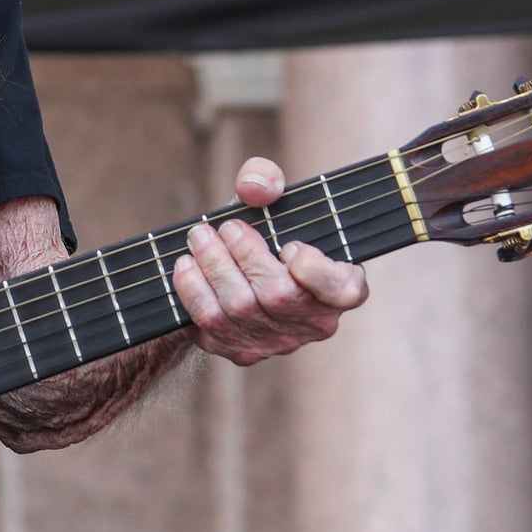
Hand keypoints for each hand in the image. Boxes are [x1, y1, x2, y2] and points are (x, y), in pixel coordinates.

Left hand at [174, 157, 368, 365]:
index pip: (344, 290)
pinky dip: (193, 292)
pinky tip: (187, 268)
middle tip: (223, 228)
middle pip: (278, 295)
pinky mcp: (242, 351)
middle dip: (243, 254)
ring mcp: (278, 342)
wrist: (232, 273)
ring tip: (199, 239)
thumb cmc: (263, 235)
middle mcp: (314, 323)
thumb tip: (254, 188)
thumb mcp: (268, 201)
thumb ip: (266, 180)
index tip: (290, 246)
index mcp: (341, 287)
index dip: (316, 270)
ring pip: (240, 309)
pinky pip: (211, 326)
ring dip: (213, 267)